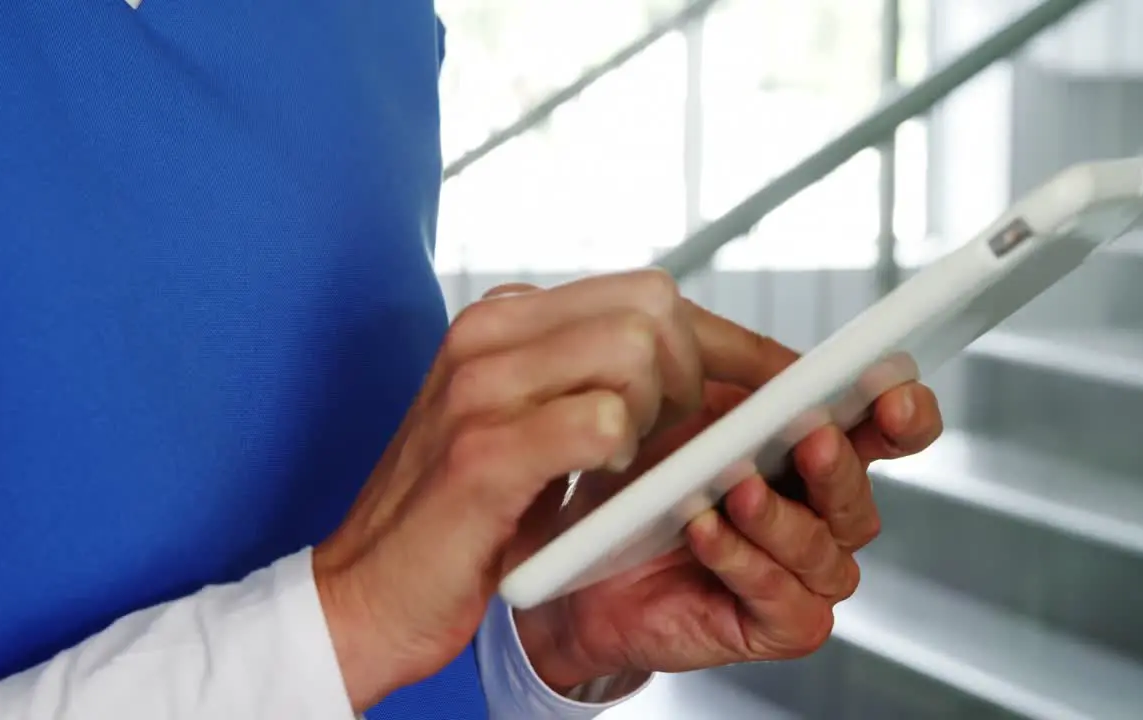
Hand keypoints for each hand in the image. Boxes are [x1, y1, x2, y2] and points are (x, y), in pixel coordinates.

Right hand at [312, 269, 785, 710]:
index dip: (726, 338)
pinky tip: (598, 483)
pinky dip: (623, 455)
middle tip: (674, 440)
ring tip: (626, 466)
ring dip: (659, 417)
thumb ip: (590, 378)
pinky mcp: (481, 454)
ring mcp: (479, 387)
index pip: (645, 293)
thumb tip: (702, 365)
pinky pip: (601, 420)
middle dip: (695, 377)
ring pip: (633, 350)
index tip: (780, 381)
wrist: (362, 594)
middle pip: (652, 306)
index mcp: (503, 319)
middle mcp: (487, 334)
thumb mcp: (523, 423)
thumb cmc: (459, 516)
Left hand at [513, 354, 942, 692]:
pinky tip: (706, 533)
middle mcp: (822, 517)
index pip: (890, 434)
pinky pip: (781, 596)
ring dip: (777, 518)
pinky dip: (743, 561)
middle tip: (811, 439)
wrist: (583, 555)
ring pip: (822, 551)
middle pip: (860, 498)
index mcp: (816, 455)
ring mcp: (804, 575)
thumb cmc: (641, 479)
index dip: (905, 416)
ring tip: (735, 490)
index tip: (894, 396)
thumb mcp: (687, 407)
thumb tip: (795, 365)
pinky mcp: (777, 624)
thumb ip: (746, 380)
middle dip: (838, 467)